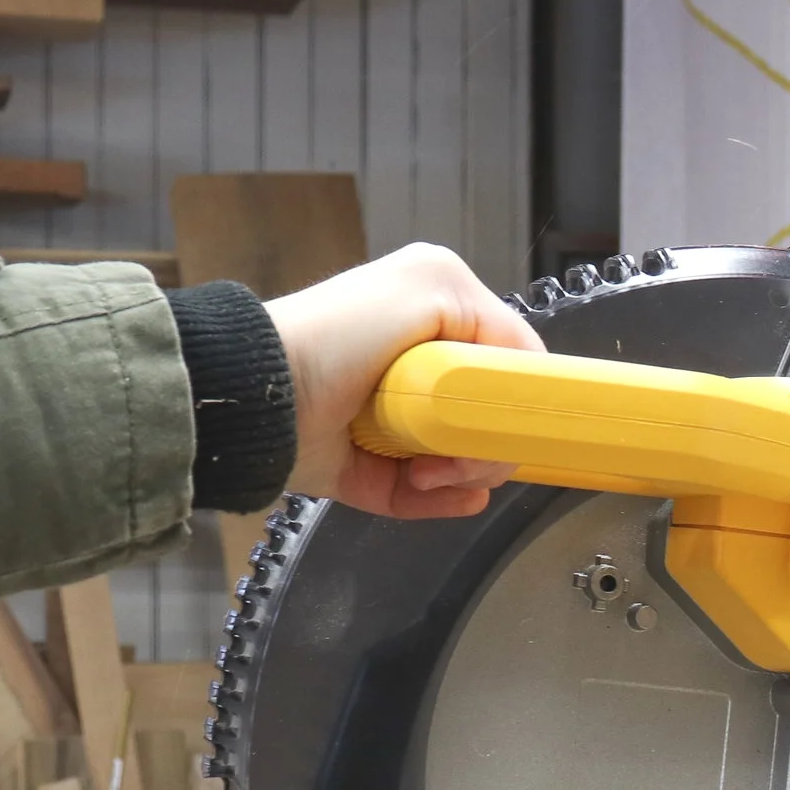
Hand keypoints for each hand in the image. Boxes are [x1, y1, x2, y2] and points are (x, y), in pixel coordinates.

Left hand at [266, 243, 544, 519]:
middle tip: (459, 451)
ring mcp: (396, 426)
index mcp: (436, 321)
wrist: (260, 394)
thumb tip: (529, 381)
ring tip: (430, 471)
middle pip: (491, 423)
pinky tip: (452, 496)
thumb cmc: (341, 331)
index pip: (508, 366)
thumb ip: (499, 322)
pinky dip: (442, 503)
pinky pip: (425, 498)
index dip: (518, 395)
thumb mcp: (434, 286)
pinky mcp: (370, 472)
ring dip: (462, 474)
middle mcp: (418, 373)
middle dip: (486, 443)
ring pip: (464, 465)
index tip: (511, 419)